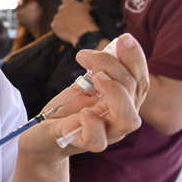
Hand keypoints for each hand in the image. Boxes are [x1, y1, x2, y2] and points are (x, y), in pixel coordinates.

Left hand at [21, 33, 148, 158]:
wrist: (40, 135)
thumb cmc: (64, 111)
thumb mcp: (82, 86)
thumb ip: (99, 70)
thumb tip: (115, 46)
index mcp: (123, 103)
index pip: (141, 81)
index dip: (136, 58)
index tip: (124, 38)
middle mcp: (119, 119)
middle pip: (135, 91)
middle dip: (115, 66)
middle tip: (87, 56)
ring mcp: (106, 134)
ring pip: (128, 119)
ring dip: (115, 92)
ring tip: (95, 78)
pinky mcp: (83, 143)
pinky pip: (98, 141)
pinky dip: (93, 123)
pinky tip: (83, 111)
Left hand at [51, 0, 96, 45]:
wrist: (84, 34)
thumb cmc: (87, 20)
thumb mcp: (88, 9)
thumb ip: (87, 1)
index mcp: (69, 3)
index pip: (64, 0)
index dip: (67, 4)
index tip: (70, 8)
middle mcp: (62, 9)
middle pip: (61, 9)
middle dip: (64, 12)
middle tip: (71, 18)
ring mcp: (57, 17)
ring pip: (57, 17)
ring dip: (61, 20)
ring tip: (69, 25)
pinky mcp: (54, 25)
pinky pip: (54, 25)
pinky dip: (58, 27)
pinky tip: (65, 30)